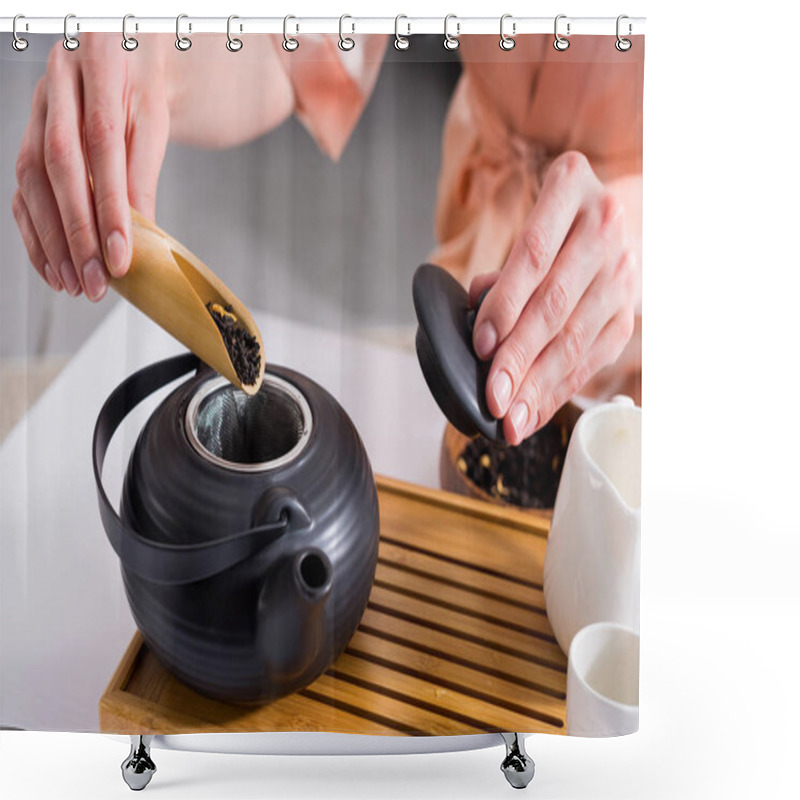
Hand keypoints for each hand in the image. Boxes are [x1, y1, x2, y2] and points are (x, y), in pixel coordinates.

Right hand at [12, 35, 170, 299]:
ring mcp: (33, 113)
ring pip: (32, 182)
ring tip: (76, 283)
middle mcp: (55, 84)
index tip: (121, 255)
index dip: (110, 206)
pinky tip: (54, 268)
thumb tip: (142, 236)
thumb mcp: (154, 121)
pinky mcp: (25, 140)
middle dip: (78, 232)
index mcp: (96, 61)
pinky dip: (37, 235)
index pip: (100, 144)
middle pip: (60, 167)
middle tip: (96, 281)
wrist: (122, 62)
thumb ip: (144, 173)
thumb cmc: (143, 91)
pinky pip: (21, 192)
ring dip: (54, 241)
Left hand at [470, 151, 638, 444]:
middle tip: (492, 398)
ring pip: (575, 338)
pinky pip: (591, 359)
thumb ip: (502, 266)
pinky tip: (534, 413)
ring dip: (539, 386)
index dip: (506, 303)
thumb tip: (479, 318)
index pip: (533, 254)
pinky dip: (559, 390)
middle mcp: (605, 227)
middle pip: (554, 304)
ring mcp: (623, 272)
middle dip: (519, 358)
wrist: (623, 213)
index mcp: (571, 186)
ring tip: (511, 420)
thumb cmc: (555, 220)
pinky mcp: (629, 313)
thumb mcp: (527, 218)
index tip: (482, 346)